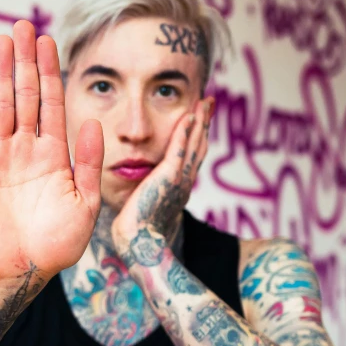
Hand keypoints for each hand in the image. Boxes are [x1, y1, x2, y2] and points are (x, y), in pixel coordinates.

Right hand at [0, 21, 103, 284]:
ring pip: (1, 107)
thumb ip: (88, 162)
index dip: (49, 73)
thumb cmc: (58, 244)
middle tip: (22, 26)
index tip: (48, 42)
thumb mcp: (85, 203)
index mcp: (54, 156)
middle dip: (24, 62)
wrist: (23, 272)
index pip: (52, 105)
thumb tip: (95, 120)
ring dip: (1, 74)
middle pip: (24, 97)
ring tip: (2, 41)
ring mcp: (1, 159)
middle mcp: (27, 151)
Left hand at [111, 99, 211, 260]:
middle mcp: (184, 182)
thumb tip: (142, 187)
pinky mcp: (169, 178)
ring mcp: (179, 179)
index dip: (197, 136)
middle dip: (204, 123)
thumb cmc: (137, 231)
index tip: (199, 118)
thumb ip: (149, 192)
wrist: (139, 243)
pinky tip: (189, 116)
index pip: (191, 156)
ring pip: (193, 144)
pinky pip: (179, 149)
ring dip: (200, 121)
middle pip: (199, 146)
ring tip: (204, 102)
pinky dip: (185, 132)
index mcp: (179, 188)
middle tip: (209, 102)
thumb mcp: (146, 205)